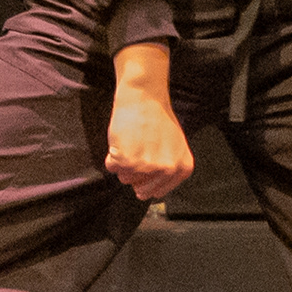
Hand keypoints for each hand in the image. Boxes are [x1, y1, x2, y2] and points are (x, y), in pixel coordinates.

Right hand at [103, 42, 192, 202]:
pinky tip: (121, 140)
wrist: (145, 98)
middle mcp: (166, 169)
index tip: (145, 165)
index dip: (146, 180)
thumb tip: (150, 193)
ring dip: (122, 163)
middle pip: (140, 189)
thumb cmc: (158, 118)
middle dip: (134, 174)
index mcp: (181, 168)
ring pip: (124, 178)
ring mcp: (146, 166)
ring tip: (131, 142)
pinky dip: (111, 156)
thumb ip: (167, 169)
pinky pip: (111, 167)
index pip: (157, 192)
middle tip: (138, 151)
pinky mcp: (126, 159)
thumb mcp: (175, 147)